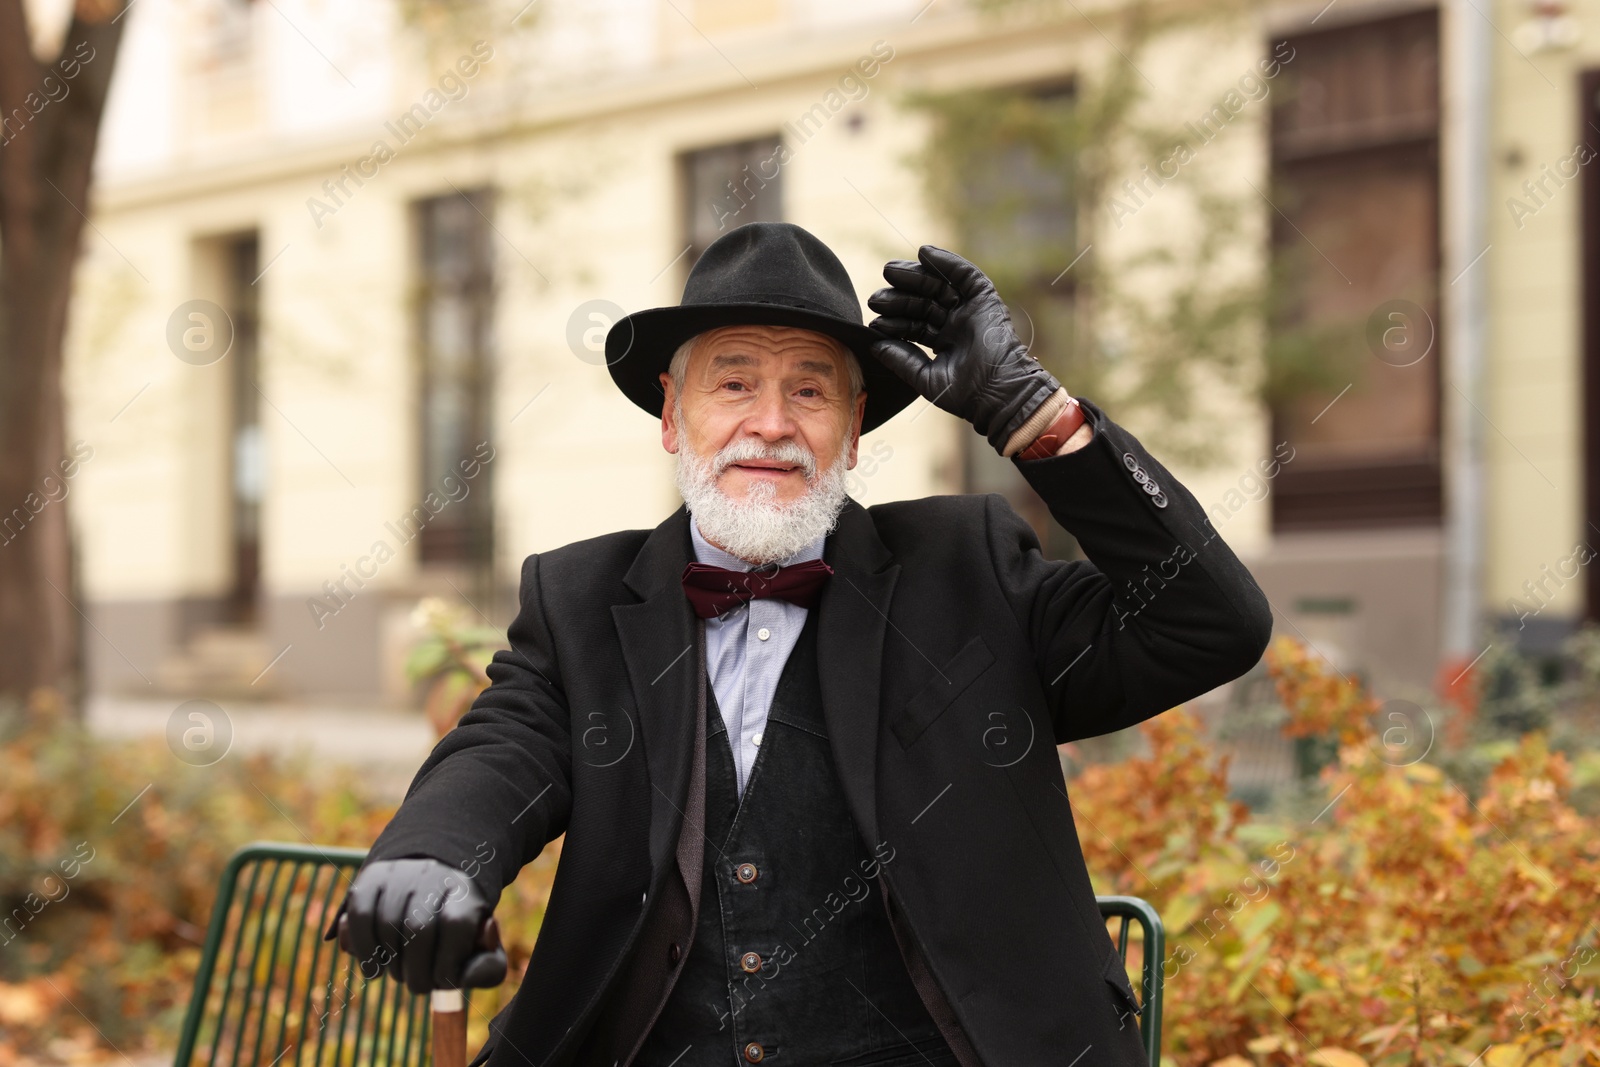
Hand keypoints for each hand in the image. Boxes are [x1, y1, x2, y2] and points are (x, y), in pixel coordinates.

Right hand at [332, 857, 506, 993]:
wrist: (430, 888)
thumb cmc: (457, 931)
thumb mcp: (482, 949)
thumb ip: (487, 969)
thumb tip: (462, 976)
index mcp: (467, 891)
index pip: (456, 925)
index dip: (446, 963)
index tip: (443, 980)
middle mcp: (434, 874)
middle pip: (419, 928)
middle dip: (416, 971)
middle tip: (418, 984)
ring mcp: (401, 872)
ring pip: (387, 924)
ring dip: (390, 964)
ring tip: (399, 973)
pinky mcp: (371, 877)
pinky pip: (360, 916)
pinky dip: (363, 950)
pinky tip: (374, 969)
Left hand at [866, 245, 1061, 453]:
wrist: (998, 393)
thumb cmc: (967, 394)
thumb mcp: (926, 377)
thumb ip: (902, 359)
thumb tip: (874, 345)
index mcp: (944, 342)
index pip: (915, 325)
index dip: (895, 321)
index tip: (875, 320)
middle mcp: (957, 323)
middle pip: (923, 302)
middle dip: (899, 296)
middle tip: (876, 298)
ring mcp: (971, 310)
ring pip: (939, 286)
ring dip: (915, 275)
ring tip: (890, 271)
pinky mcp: (986, 300)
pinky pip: (965, 275)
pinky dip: (946, 262)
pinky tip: (924, 253)